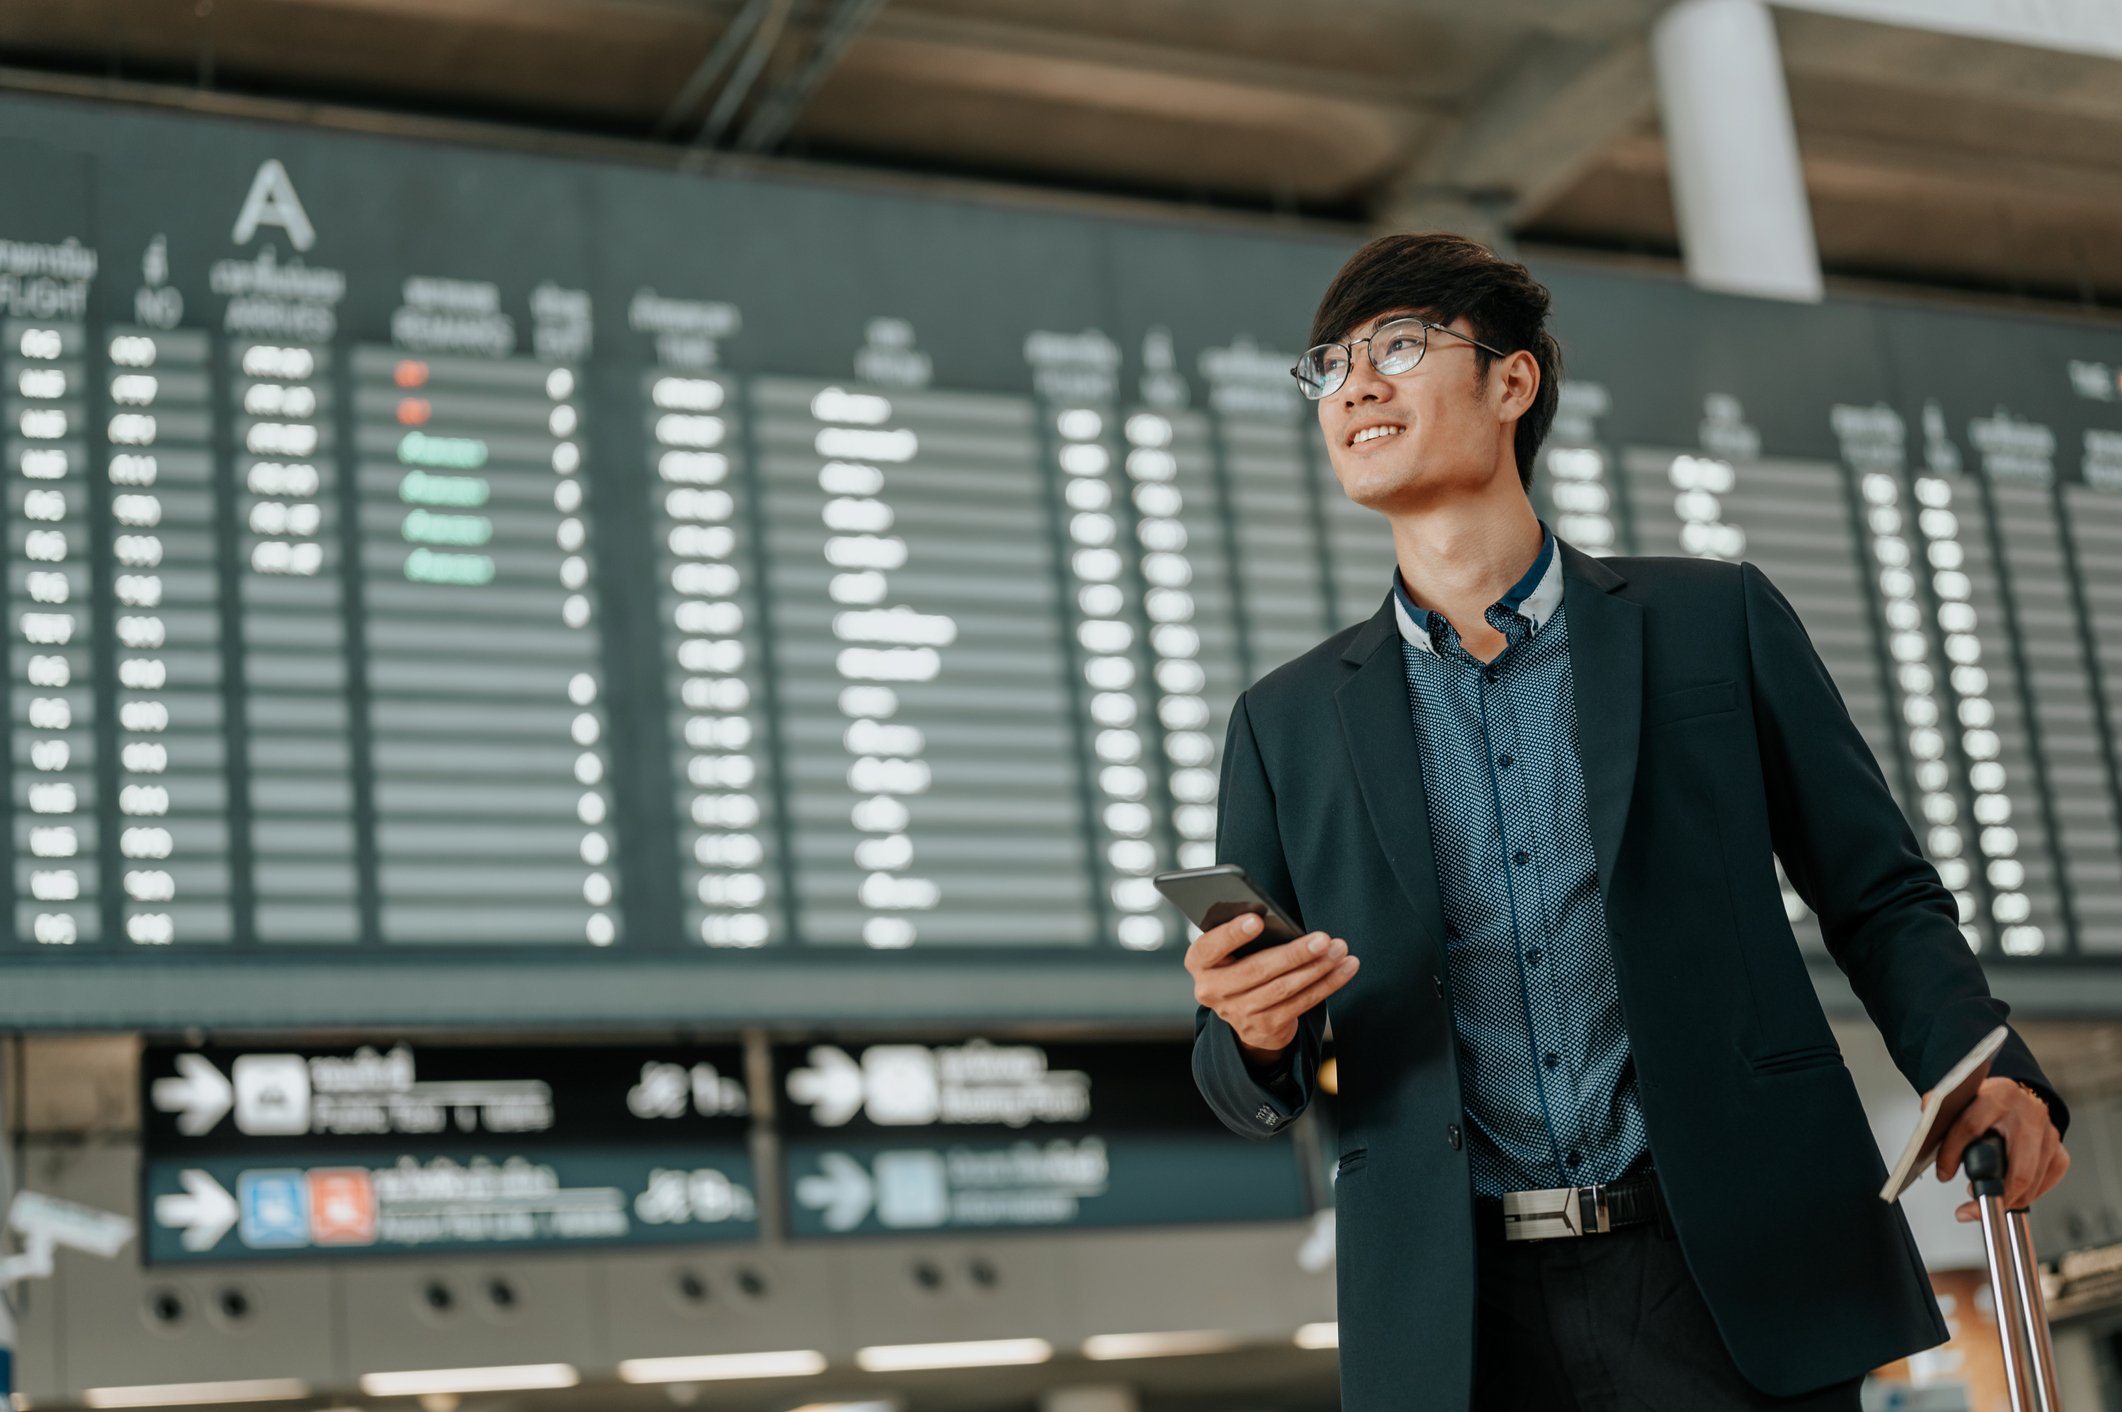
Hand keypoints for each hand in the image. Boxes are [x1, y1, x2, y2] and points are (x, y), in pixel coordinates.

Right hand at [1185, 912, 1359, 1060]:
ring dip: (1317, 968)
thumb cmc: (1242, 962)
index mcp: (1199, 963)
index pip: (1210, 947)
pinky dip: (1327, 984)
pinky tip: (1345, 968)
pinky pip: (1301, 1003)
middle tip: (1322, 940)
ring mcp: (1238, 1013)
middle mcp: (1212, 990)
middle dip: (1294, 954)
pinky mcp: (1264, 1027)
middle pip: (1257, 970)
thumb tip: (1279, 920)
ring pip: (1283, 988)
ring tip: (1339, 950)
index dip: (1233, 934)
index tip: (1258, 919)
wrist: (1245, 1012)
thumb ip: (1245, 936)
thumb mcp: (1232, 949)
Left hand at [1934, 1076, 2067, 1219]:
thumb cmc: (1989, 1101)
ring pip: (2031, 1180)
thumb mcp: (1963, 1096)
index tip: (1943, 1174)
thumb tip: (1928, 1117)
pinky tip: (2008, 1195)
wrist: (2020, 1096)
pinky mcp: (2059, 1151)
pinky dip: (2026, 1195)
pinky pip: (2045, 1181)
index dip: (1953, 1154)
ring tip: (1984, 1200)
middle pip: (2017, 1168)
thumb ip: (1942, 1106)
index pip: (1971, 1127)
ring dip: (2007, 1199)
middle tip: (1972, 1208)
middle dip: (1993, 1194)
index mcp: (1999, 1095)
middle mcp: (2029, 1115)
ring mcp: (2049, 1135)